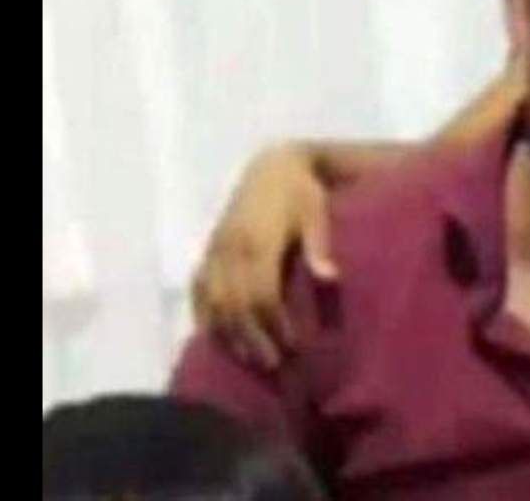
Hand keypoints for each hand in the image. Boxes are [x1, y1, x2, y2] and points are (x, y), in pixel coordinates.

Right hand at [191, 143, 338, 368]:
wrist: (273, 165)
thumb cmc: (302, 192)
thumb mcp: (316, 213)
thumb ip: (319, 246)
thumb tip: (331, 278)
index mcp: (257, 241)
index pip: (261, 295)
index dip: (274, 324)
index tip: (294, 345)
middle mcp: (230, 249)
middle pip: (235, 305)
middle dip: (253, 338)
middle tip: (273, 365)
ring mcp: (215, 250)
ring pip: (214, 302)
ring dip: (230, 333)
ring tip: (249, 358)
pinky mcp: (208, 250)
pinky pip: (198, 289)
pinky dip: (205, 314)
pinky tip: (216, 337)